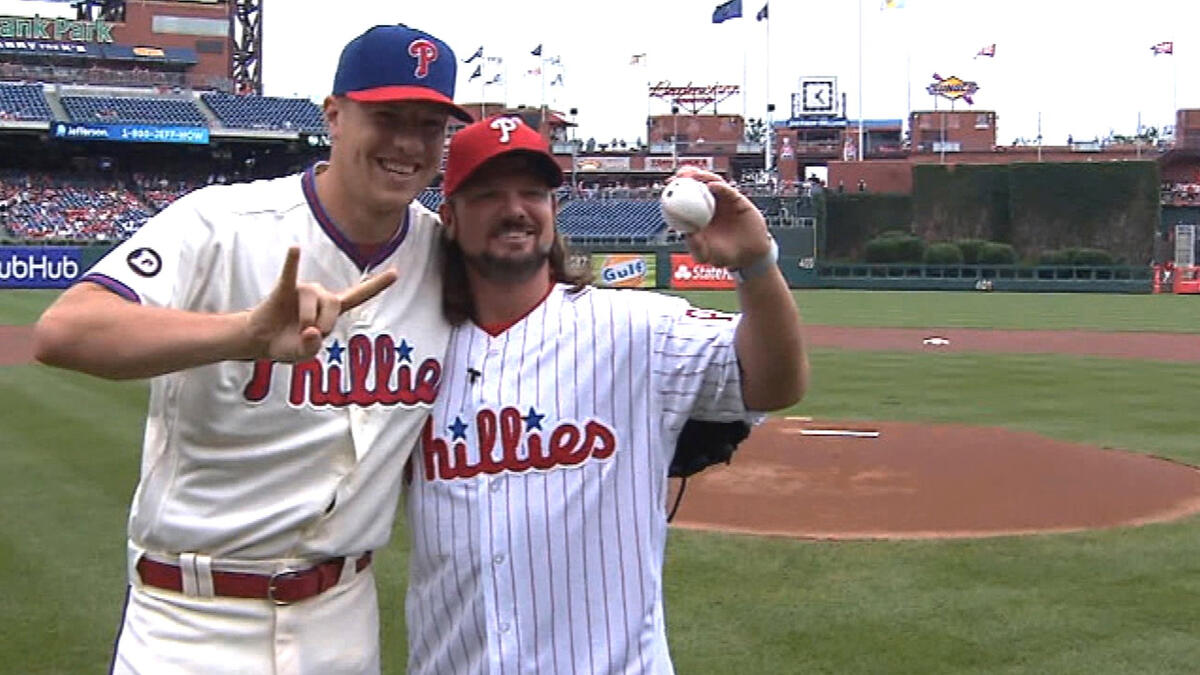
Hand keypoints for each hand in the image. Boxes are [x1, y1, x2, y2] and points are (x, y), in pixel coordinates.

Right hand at [244, 247, 396, 360]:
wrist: (261, 342)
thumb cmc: (288, 345)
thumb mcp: (304, 355)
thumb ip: (311, 348)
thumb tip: (312, 332)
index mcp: (332, 309)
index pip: (359, 295)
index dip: (377, 285)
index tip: (396, 272)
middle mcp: (321, 295)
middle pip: (334, 302)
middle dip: (324, 323)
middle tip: (309, 335)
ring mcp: (303, 290)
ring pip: (313, 301)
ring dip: (305, 319)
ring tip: (297, 329)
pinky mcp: (284, 288)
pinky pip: (290, 273)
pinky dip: (292, 261)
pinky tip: (295, 248)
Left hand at [673, 168, 771, 268]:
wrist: (748, 256)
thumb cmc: (724, 256)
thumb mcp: (706, 255)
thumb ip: (695, 246)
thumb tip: (687, 233)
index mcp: (696, 215)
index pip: (684, 197)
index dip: (676, 188)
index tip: (668, 184)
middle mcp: (709, 204)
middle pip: (696, 184)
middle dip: (686, 176)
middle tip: (680, 174)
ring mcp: (723, 201)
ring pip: (711, 183)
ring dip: (702, 176)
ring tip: (695, 175)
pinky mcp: (737, 200)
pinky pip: (728, 190)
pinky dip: (721, 186)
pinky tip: (713, 185)